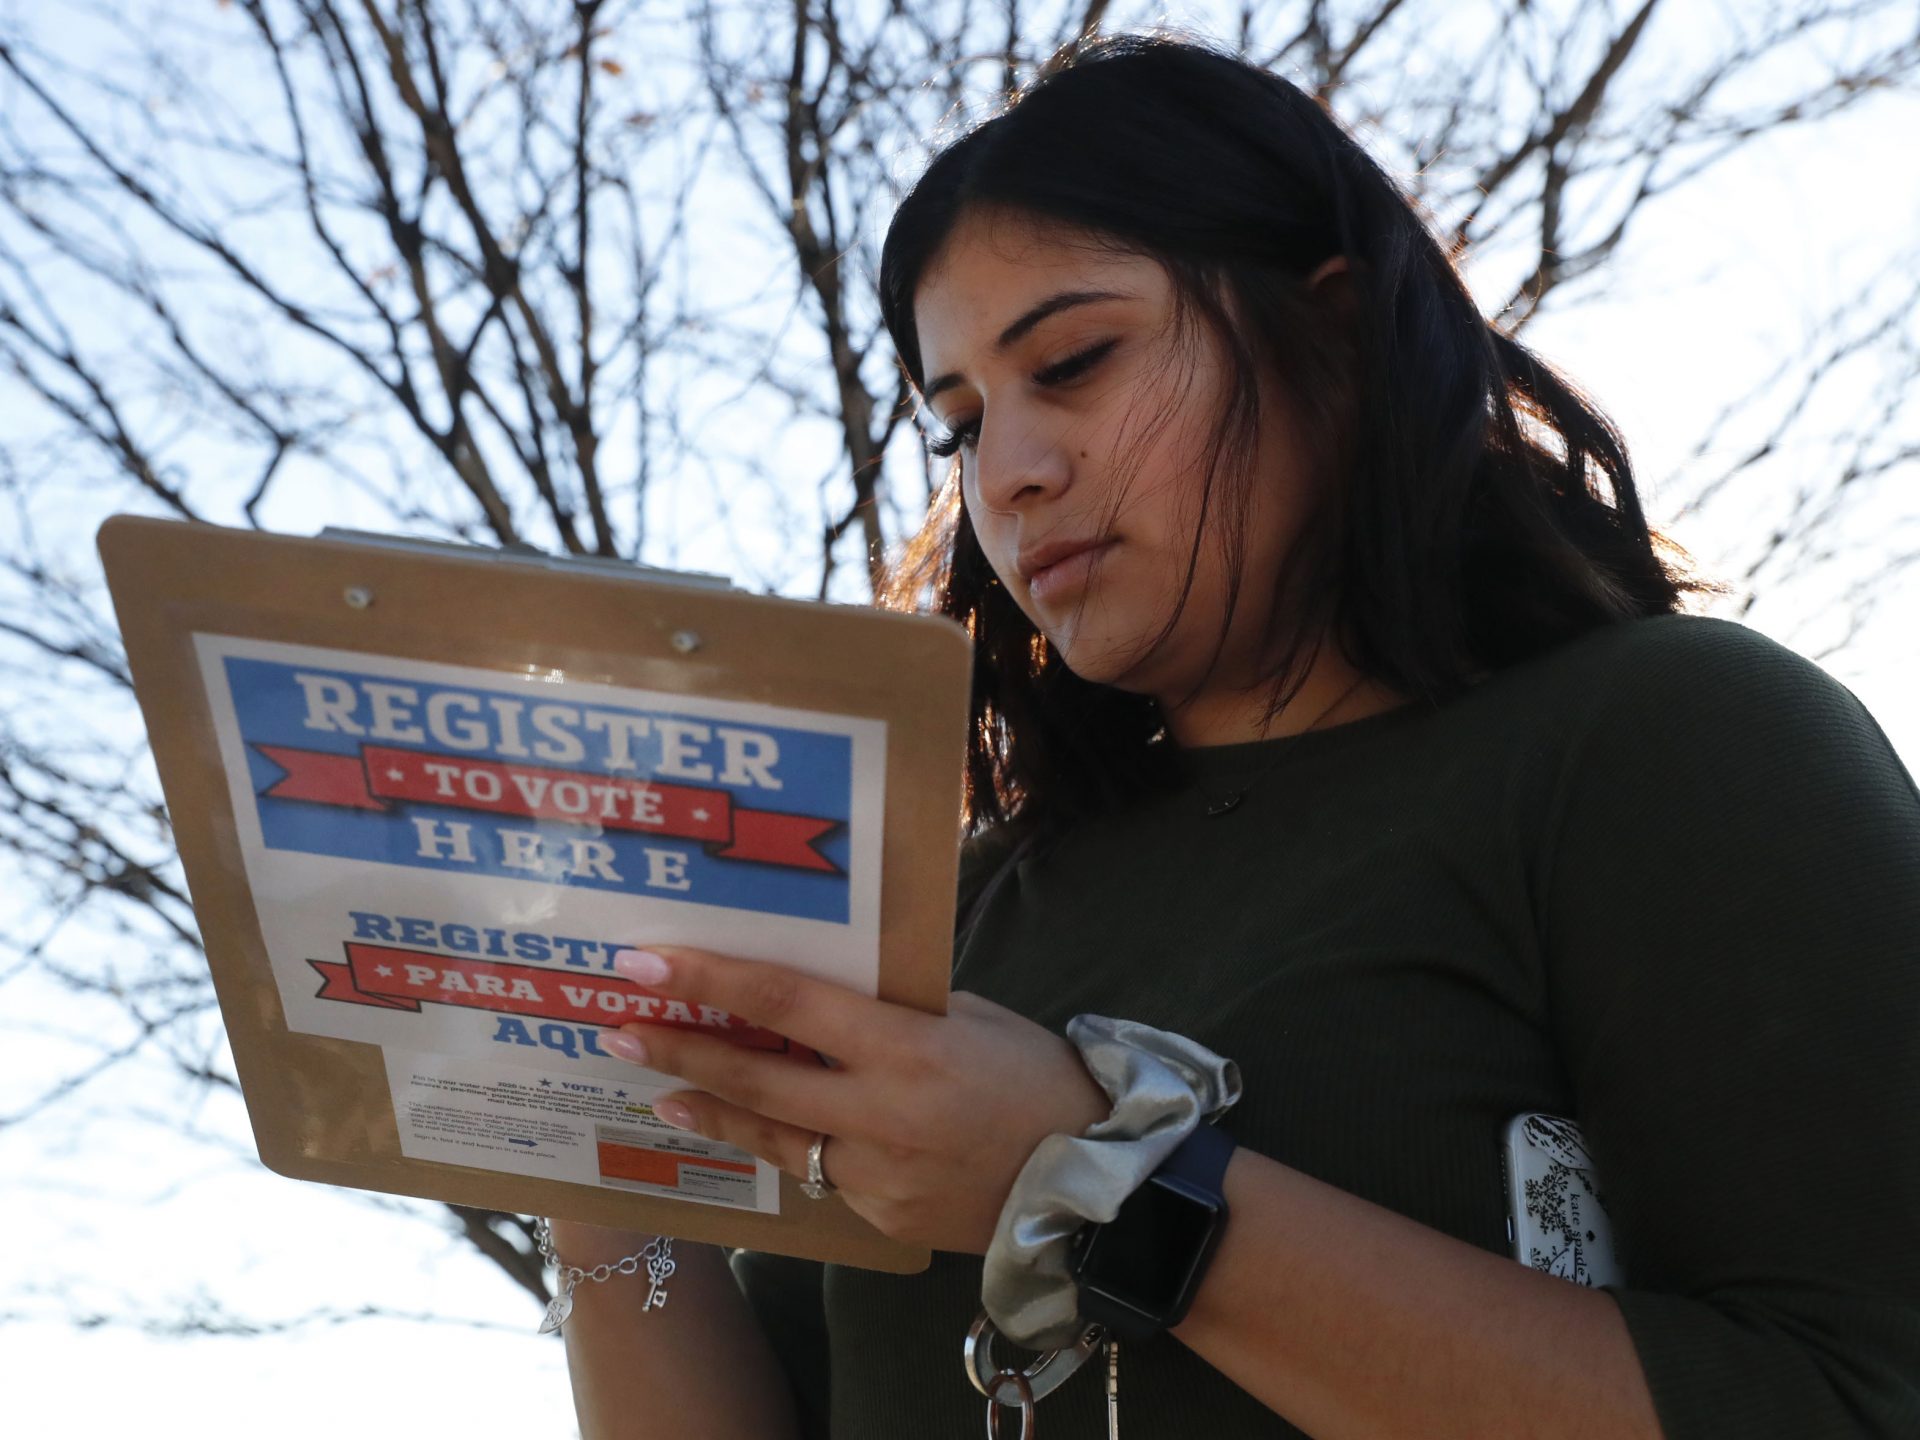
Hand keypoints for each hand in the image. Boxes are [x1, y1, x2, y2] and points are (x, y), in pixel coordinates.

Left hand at [598, 946, 1109, 1254]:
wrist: (1090, 1183)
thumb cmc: (1032, 1075)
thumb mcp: (964, 1017)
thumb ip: (889, 1009)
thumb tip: (817, 993)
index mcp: (905, 1046)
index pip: (785, 1002)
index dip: (710, 980)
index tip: (646, 963)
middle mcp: (879, 1113)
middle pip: (754, 1076)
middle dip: (678, 1049)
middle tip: (618, 1028)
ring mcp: (874, 1173)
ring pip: (771, 1136)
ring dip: (709, 1107)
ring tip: (659, 1087)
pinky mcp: (878, 1217)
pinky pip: (821, 1172)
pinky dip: (791, 1146)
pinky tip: (762, 1128)